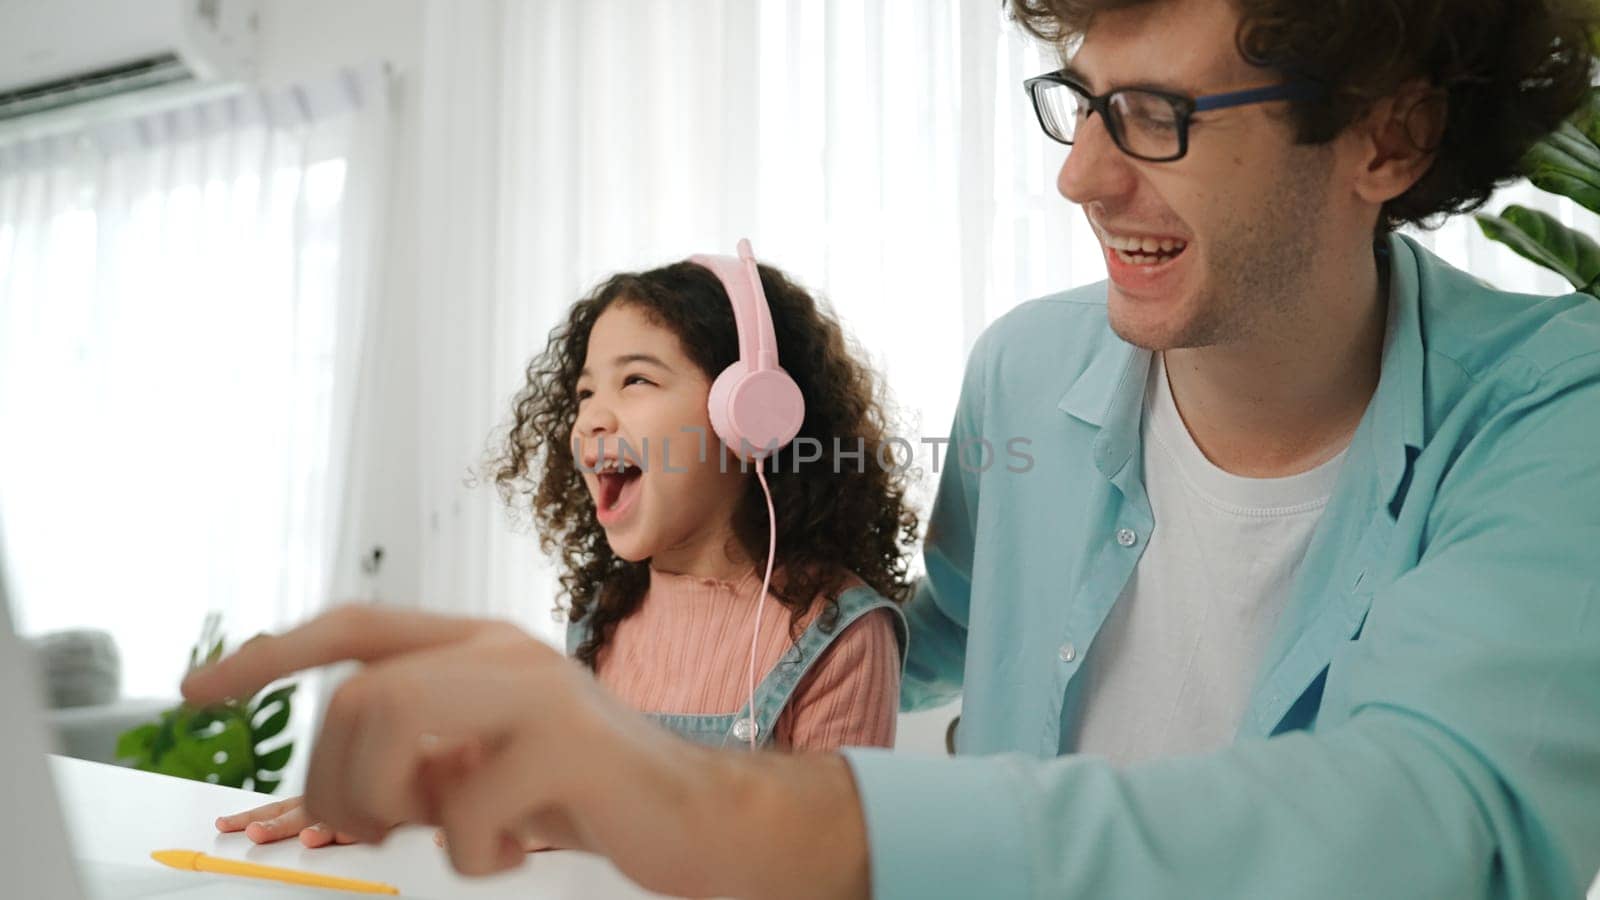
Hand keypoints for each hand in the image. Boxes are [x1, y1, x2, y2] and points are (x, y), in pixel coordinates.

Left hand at [181, 604, 869, 899]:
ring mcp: (537, 692)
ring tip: (434, 834)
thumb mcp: (486, 763)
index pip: (353, 628)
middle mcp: (502, 653)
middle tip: (375, 829)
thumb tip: (335, 781)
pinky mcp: (568, 745)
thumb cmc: (582, 793)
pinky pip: (465, 806)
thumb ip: (423, 749)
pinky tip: (507, 855)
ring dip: (387, 803)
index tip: (200, 690)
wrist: (698, 816)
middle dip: (336, 782)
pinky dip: (469, 854)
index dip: (270, 654)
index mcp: (478, 649)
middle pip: (358, 695)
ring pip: (391, 722)